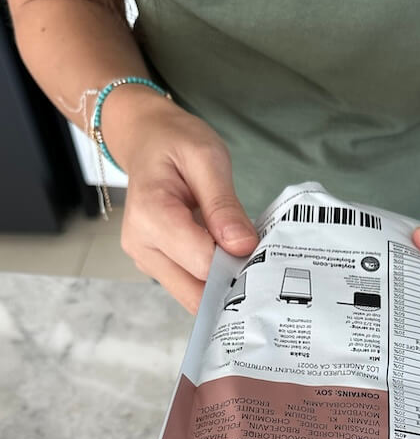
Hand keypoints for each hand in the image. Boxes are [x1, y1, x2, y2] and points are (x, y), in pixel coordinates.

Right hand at [109, 92, 257, 312]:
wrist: (147, 141)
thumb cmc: (176, 143)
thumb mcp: (207, 158)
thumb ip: (224, 205)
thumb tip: (242, 247)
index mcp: (150, 216)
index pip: (202, 262)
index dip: (236, 261)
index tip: (258, 246)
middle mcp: (141, 246)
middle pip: (196, 292)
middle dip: (231, 283)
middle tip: (258, 261)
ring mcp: (147, 261)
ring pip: (193, 297)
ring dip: (223, 287)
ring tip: (244, 258)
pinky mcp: (157, 267)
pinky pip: (190, 287)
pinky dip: (213, 282)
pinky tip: (229, 260)